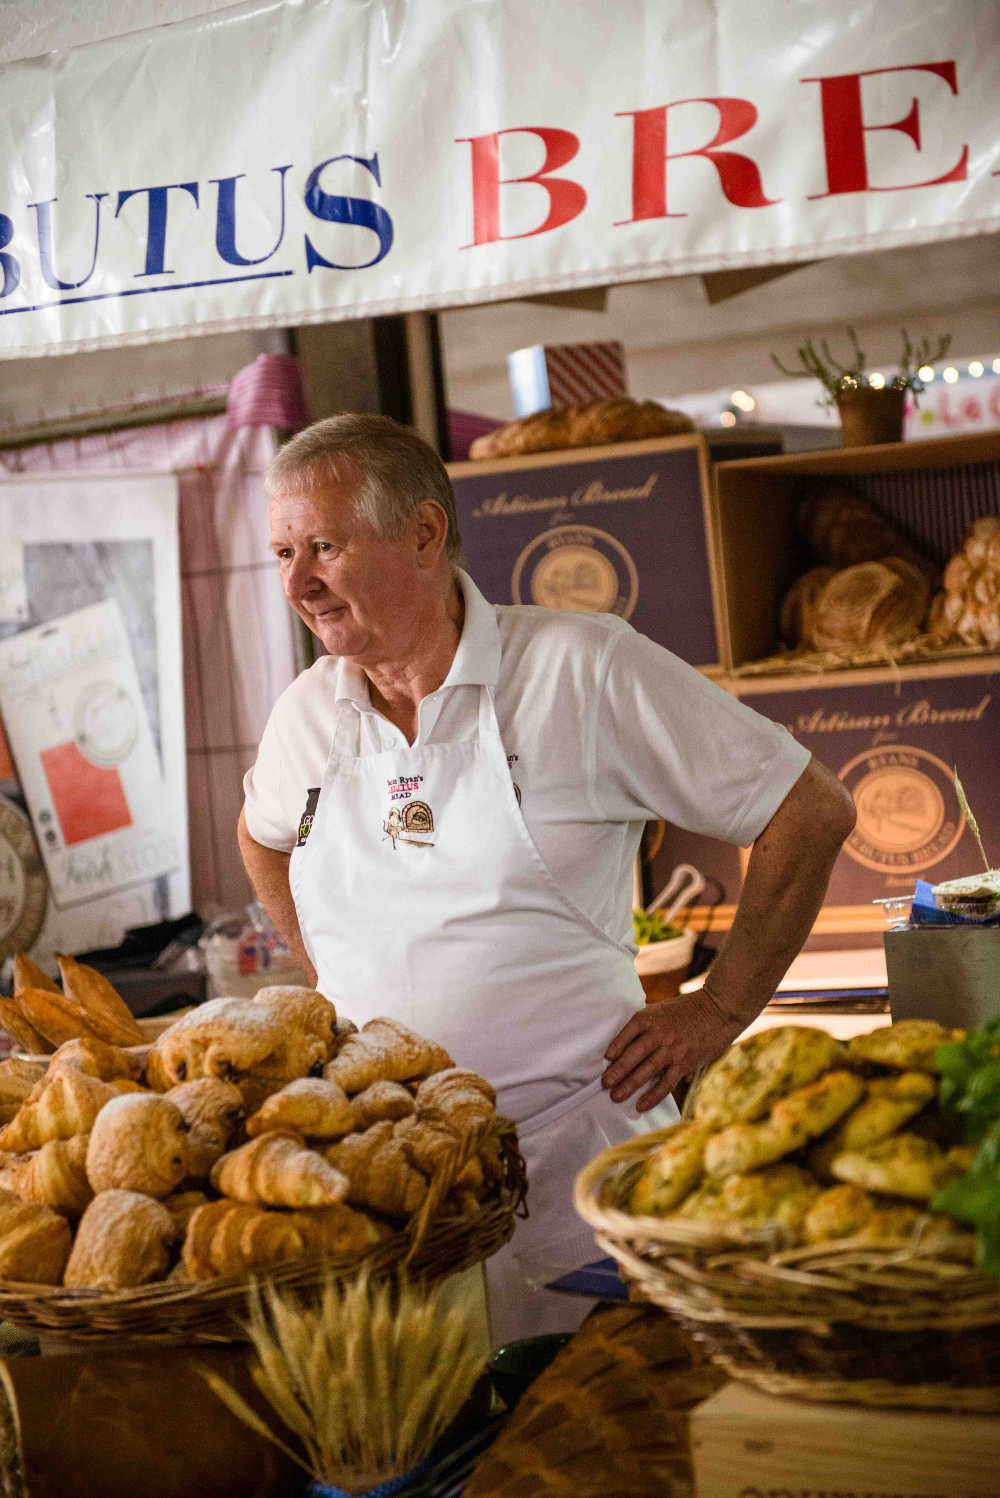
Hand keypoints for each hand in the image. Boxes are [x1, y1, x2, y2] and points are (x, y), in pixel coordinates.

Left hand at [601, 988, 745, 1112]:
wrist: (718, 1009)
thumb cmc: (687, 1009)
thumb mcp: (661, 1009)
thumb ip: (645, 1024)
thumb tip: (625, 1043)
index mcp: (649, 1017)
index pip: (627, 1033)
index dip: (615, 1046)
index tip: (606, 1058)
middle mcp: (659, 1033)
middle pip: (633, 1055)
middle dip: (616, 1071)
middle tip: (604, 1084)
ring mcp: (672, 1049)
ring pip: (646, 1070)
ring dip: (629, 1085)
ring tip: (616, 1096)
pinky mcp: (685, 1063)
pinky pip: (665, 1083)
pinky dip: (652, 1095)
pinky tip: (640, 1104)